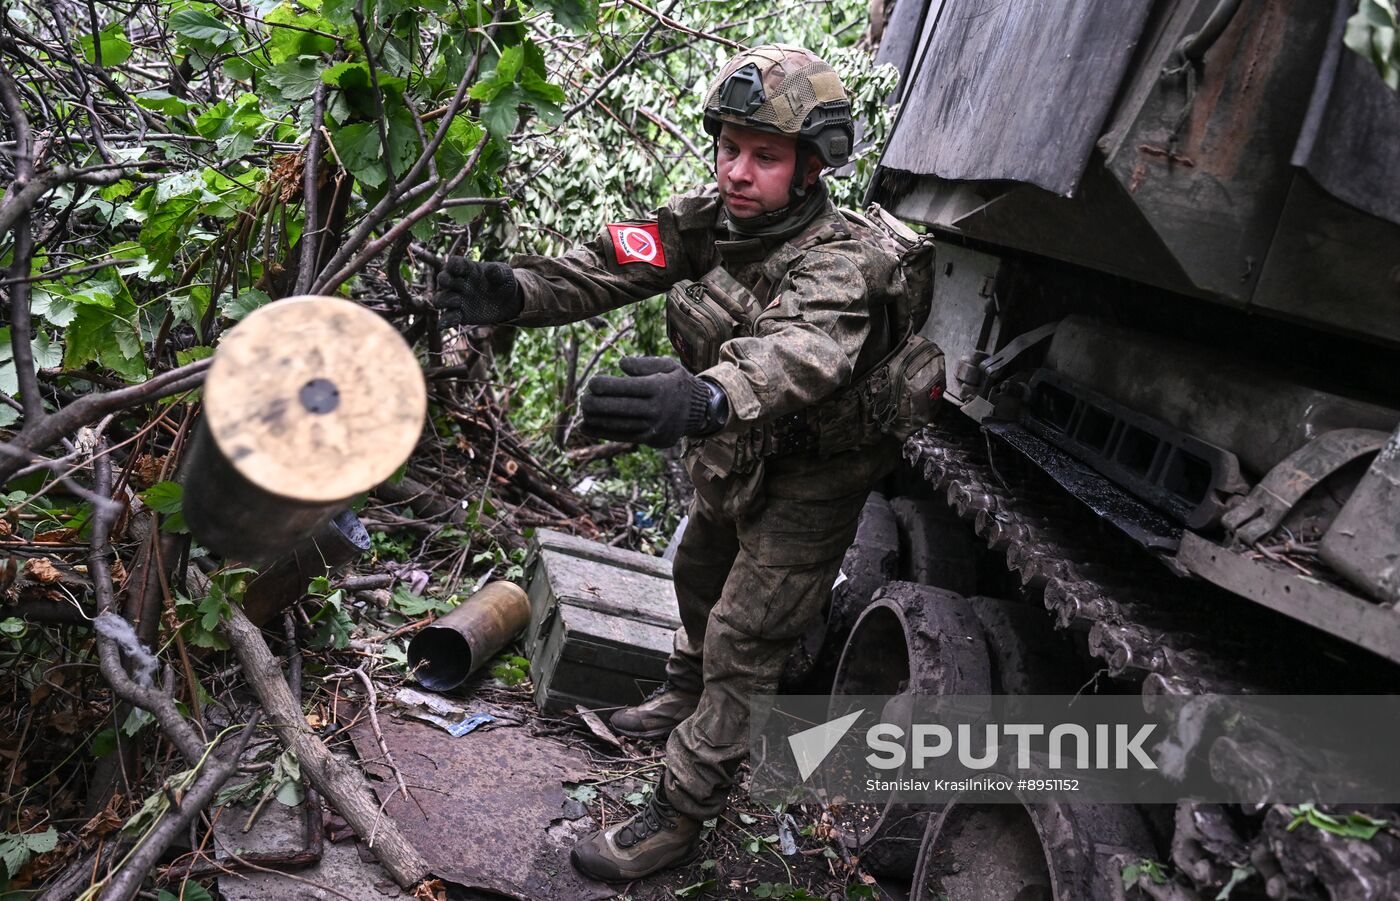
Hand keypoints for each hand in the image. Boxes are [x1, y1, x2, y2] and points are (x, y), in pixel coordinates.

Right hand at [432, 257, 521, 326]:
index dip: (453, 265)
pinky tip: (444, 325)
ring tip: (458, 302)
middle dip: (444, 281)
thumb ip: (498, 272)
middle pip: (443, 279)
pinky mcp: (460, 315)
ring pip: (439, 299)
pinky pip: (446, 318)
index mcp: (467, 269)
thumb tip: (492, 270)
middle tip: (452, 283)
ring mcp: (457, 299)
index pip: (454, 263)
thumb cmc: (503, 282)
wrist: (507, 301)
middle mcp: (457, 283)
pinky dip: (444, 321)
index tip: (457, 268)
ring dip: (444, 300)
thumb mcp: (505, 275)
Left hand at [580, 356, 727, 447]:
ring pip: (618, 425)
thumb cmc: (678, 383)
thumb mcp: (668, 365)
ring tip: (583, 412)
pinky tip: (586, 427)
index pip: (624, 388)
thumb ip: (644, 364)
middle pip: (618, 408)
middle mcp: (656, 409)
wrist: (700, 410)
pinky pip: (622, 436)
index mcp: (658, 388)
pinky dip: (601, 432)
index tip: (592, 383)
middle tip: (583, 398)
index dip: (603, 386)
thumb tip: (620, 364)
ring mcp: (653, 426)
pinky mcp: (650, 439)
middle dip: (595, 404)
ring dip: (596, 419)